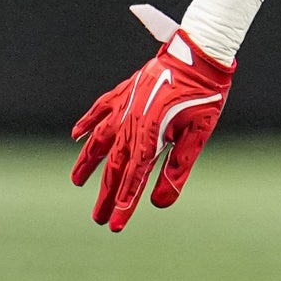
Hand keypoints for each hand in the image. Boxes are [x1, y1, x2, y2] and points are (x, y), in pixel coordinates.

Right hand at [70, 5, 233, 231]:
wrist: (199, 55)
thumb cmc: (205, 96)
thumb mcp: (197, 136)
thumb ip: (177, 169)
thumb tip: (159, 203)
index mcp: (149, 135)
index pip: (133, 178)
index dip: (124, 203)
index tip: (115, 225)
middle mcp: (130, 122)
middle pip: (115, 165)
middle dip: (106, 194)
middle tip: (98, 219)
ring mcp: (124, 105)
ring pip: (100, 140)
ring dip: (88, 163)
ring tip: (77, 182)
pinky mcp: (125, 91)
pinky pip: (99, 109)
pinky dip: (87, 123)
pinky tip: (76, 136)